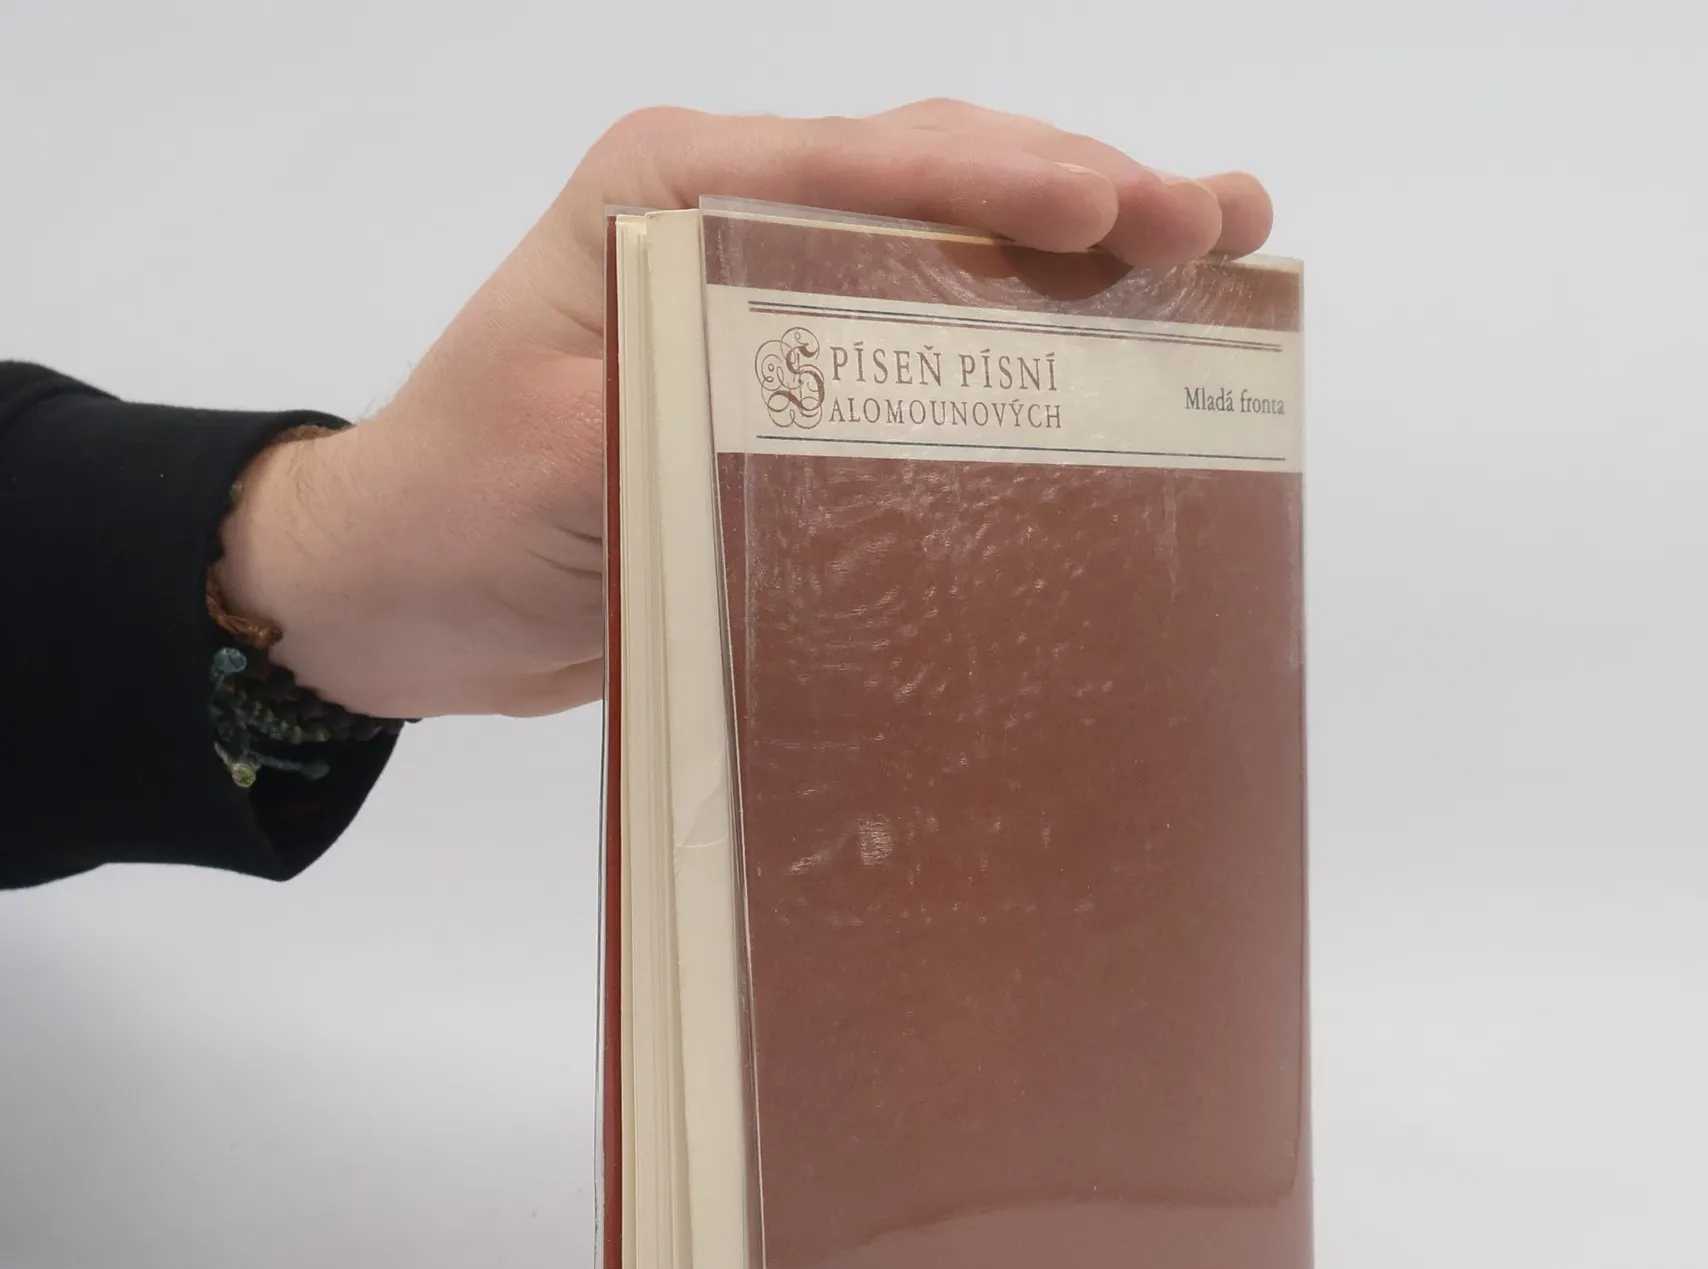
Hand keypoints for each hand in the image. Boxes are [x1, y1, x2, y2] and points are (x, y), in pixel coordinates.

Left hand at [217, 101, 1274, 719]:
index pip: (859, 165)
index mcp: (669, 195)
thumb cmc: (462, 513)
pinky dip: (1028, 332)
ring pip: (950, 240)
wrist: (411, 590)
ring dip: (1084, 244)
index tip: (1118, 210)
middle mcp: (730, 222)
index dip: (1001, 184)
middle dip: (1087, 191)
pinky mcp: (792, 380)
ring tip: (1221, 245)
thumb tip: (845, 423)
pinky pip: (928, 336)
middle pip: (932, 178)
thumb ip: (687, 412)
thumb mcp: (563, 461)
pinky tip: (1119, 339)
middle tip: (1222, 221)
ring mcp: (770, 297)